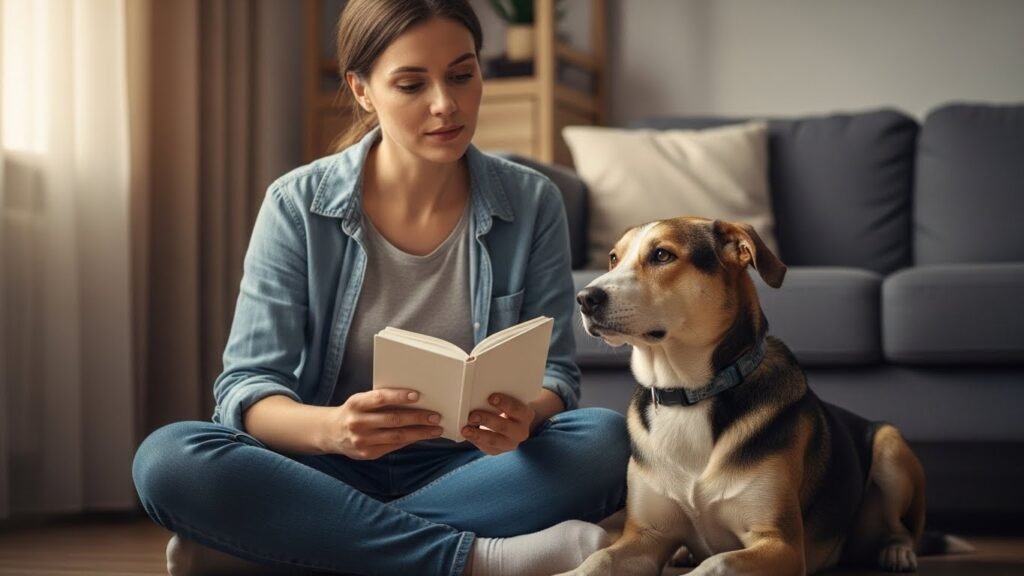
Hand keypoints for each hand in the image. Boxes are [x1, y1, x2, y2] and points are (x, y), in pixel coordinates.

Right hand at [325, 388, 442, 459]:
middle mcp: (357, 423)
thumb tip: (413, 399)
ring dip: (419, 433)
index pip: (380, 398)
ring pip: (396, 436)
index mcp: (356, 404)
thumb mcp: (360, 401)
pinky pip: (393, 447)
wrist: (330, 432)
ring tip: (435, 429)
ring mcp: (362, 441)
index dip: (399, 396)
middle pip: (393, 419)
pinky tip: (420, 437)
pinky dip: (409, 441)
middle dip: (417, 418)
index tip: (417, 395)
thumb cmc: (353, 412)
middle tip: (436, 416)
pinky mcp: (367, 454)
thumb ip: (379, 400)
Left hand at [462, 393, 535, 455]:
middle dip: (487, 420)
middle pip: (504, 426)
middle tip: (473, 415)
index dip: (504, 403)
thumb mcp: (509, 401)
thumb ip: (499, 397)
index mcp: (525, 415)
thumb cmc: (507, 408)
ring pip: (494, 440)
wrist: (513, 424)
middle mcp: (521, 431)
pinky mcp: (498, 451)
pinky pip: (486, 448)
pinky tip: (467, 435)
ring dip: (478, 435)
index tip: (491, 398)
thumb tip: (481, 390)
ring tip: (465, 429)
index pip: (516, 409)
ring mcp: (510, 443)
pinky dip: (475, 441)